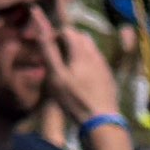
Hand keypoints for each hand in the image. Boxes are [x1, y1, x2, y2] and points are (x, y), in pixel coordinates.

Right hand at [41, 12, 125, 128]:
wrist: (100, 119)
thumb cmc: (74, 98)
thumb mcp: (56, 76)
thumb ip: (49, 52)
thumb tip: (41, 30)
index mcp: (81, 50)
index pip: (67, 30)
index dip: (54, 36)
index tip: (46, 49)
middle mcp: (95, 52)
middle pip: (80, 36)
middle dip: (66, 41)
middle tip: (55, 57)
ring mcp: (103, 63)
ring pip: (89, 47)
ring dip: (76, 50)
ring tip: (66, 66)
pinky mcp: (108, 74)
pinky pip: (96, 59)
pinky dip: (86, 60)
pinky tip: (80, 77)